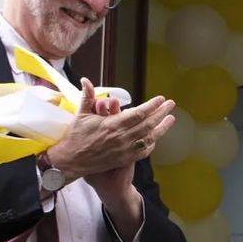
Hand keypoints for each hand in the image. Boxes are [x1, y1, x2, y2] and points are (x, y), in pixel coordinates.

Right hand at [48, 78, 175, 185]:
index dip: (151, 106)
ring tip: (171, 119)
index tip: (160, 99)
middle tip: (171, 104)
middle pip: (147, 124)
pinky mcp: (124, 159)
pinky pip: (143, 151)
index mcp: (112, 125)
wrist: (71, 161)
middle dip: (161, 113)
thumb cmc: (76, 137)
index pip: (138, 114)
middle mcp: (121, 138)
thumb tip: (85, 80)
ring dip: (161, 128)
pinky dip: (151, 143)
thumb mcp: (81, 114)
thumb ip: (87, 97)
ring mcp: (124, 150)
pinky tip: (156, 136)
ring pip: (148, 138)